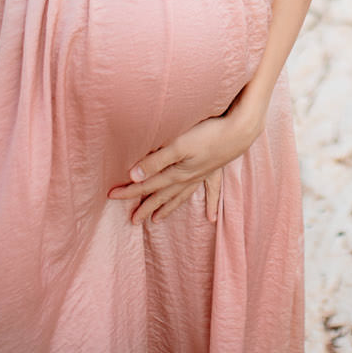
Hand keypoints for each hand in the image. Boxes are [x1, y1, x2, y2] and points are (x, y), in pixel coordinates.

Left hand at [106, 104, 266, 224]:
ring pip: (180, 195)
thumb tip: (133, 177)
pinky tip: (210, 217)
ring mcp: (202, 175)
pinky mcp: (214, 169)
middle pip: (162, 195)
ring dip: (168, 207)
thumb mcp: (178, 145)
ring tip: (157, 220)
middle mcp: (187, 178)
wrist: (241, 131)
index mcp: (176, 173)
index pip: (147, 184)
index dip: (128, 191)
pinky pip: (209, 191)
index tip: (111, 197)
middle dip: (146, 206)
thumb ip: (156, 161)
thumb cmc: (209, 134)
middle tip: (132, 221)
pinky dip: (209, 204)